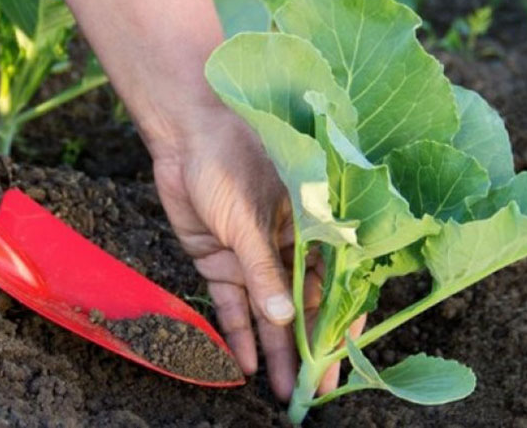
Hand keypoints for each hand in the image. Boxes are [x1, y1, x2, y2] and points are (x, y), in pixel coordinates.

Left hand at [151, 109, 363, 400]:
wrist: (186, 136)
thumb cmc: (232, 161)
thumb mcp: (252, 220)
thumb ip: (267, 271)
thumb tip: (285, 319)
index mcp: (310, 231)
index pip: (333, 284)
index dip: (337, 322)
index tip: (341, 357)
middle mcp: (285, 249)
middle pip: (300, 307)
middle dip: (305, 347)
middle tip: (311, 389)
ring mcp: (251, 257)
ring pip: (266, 312)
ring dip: (273, 349)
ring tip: (279, 388)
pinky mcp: (220, 262)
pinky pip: (231, 304)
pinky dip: (236, 331)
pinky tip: (244, 363)